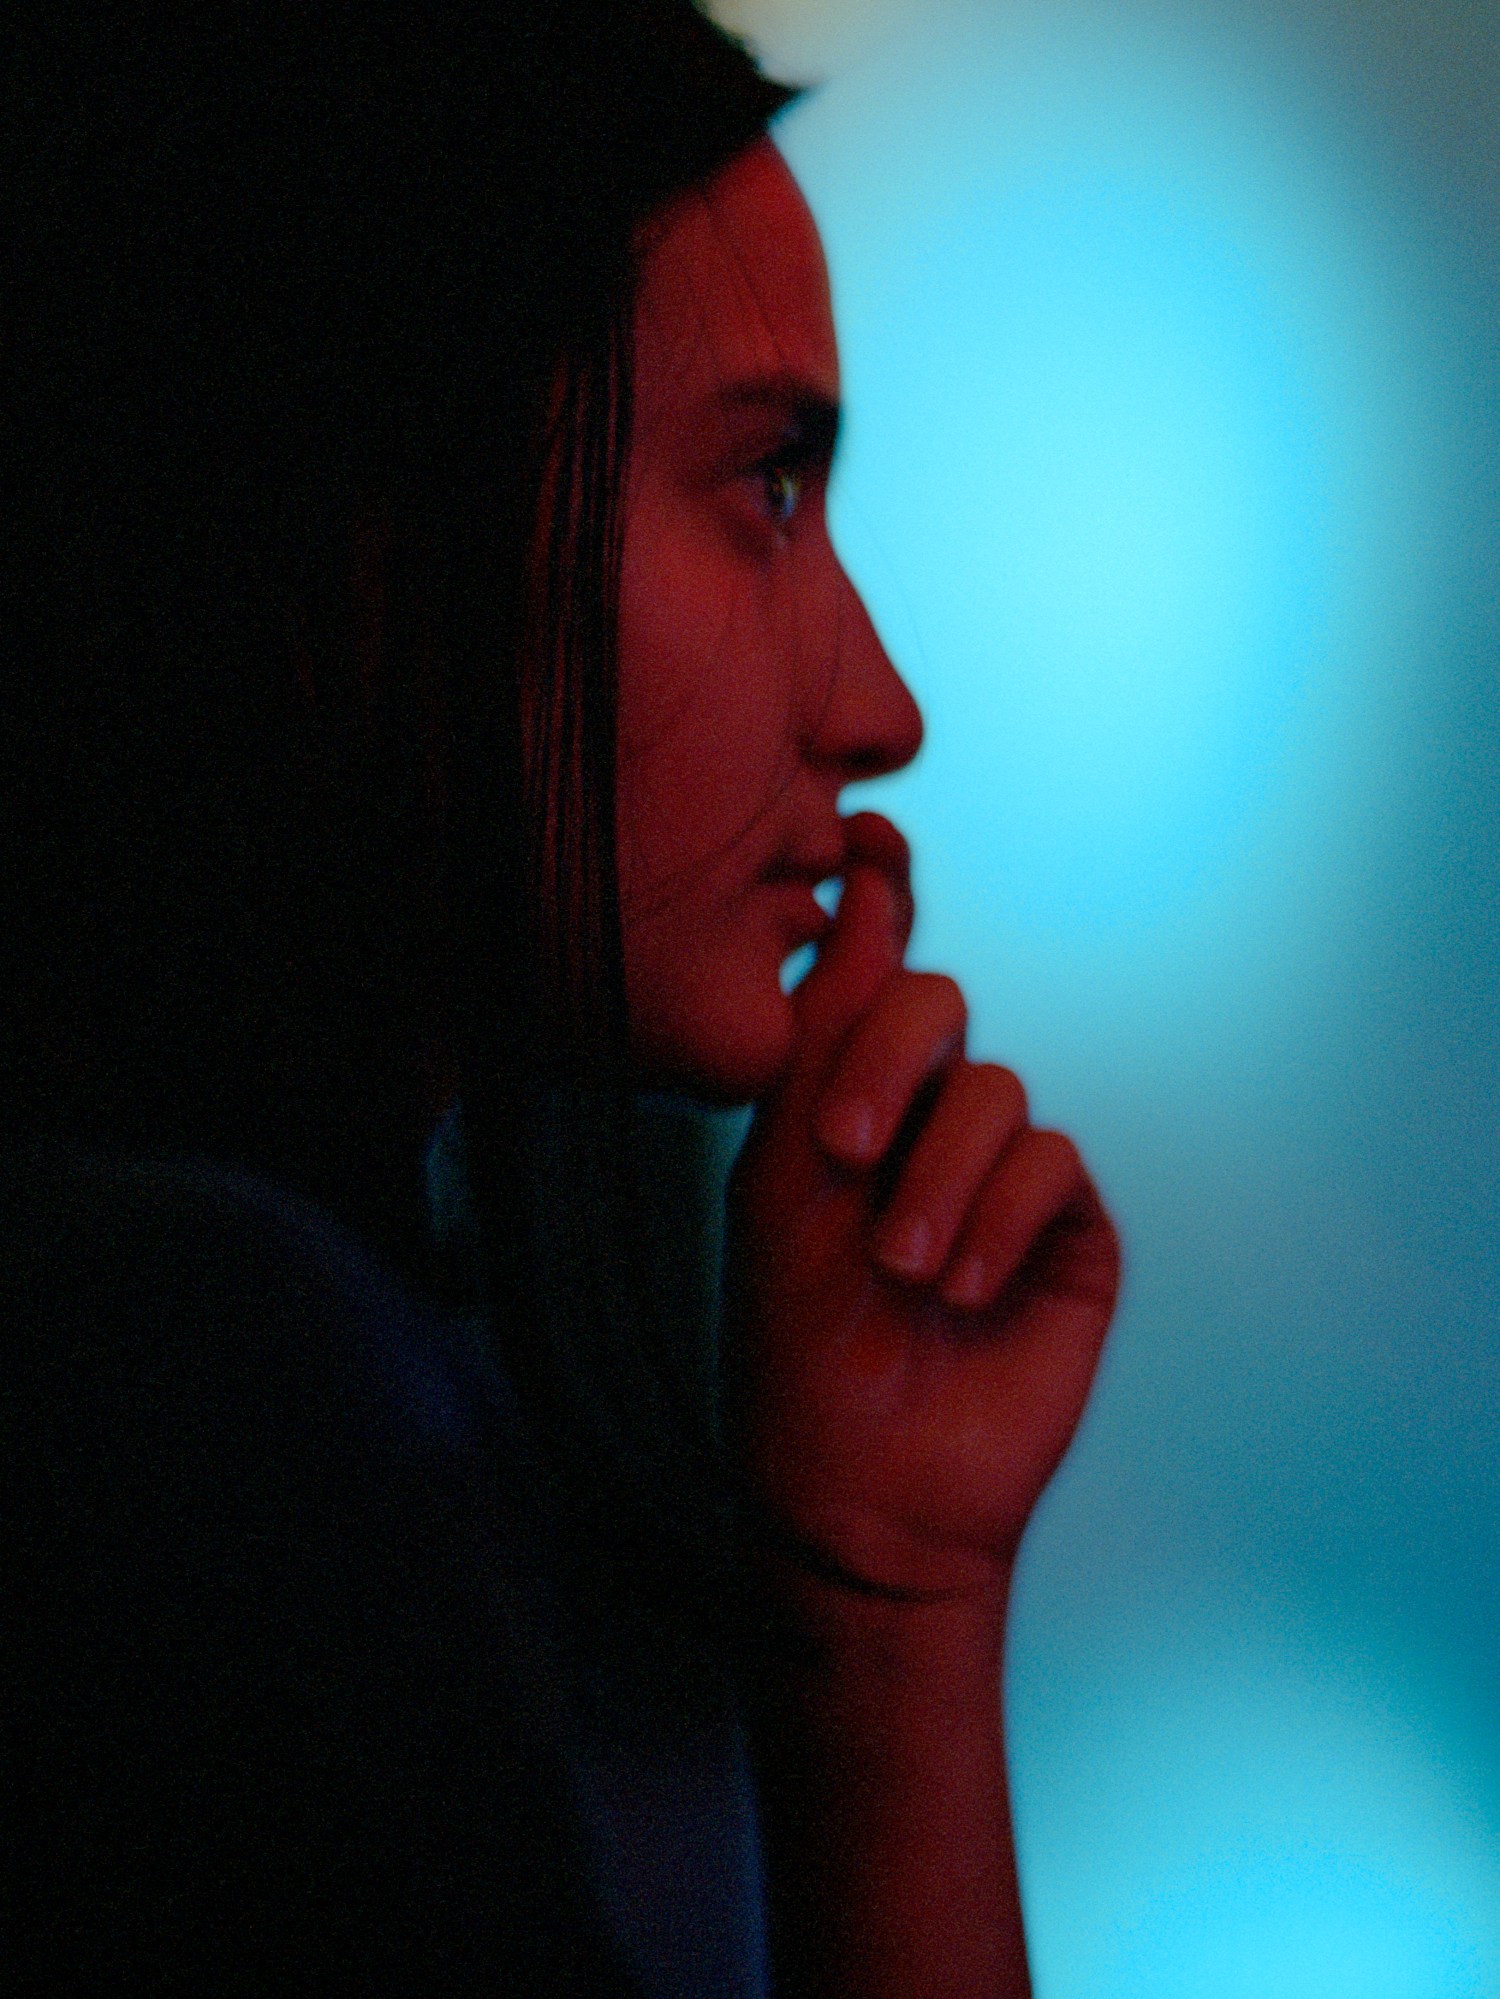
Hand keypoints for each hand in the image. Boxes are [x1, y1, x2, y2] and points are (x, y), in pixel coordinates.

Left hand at [723, 813, 1121, 1601]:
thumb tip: (857, 896)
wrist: (862, 1489)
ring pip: (997, 1090)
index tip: (865, 841)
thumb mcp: (784, 1179)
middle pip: (936, 1004)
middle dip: (889, 1062)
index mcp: (841, 1103)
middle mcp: (922, 1122)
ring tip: (904, 1272)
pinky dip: (998, 1216)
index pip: (871, 977)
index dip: (878, 901)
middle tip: (843, 1154)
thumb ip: (821, 1043)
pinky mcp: (1066, 1227)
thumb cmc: (797, 1342)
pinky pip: (1051, 1160)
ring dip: (940, 1181)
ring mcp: (1000, 1173)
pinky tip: (962, 1290)